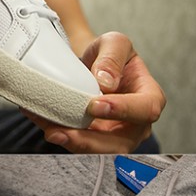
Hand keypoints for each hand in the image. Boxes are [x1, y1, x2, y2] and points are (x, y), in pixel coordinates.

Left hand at [25, 32, 165, 152]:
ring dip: (72, 145)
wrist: (92, 67)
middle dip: (91, 141)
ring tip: (51, 132)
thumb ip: (112, 56)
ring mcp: (116, 137)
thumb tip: (105, 82)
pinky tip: (45, 126)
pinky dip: (60, 137)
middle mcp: (137, 124)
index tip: (94, 104)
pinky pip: (78, 146)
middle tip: (64, 131)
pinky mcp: (94, 142)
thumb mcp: (114, 43)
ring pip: (98, 152)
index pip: (145, 109)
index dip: (122, 110)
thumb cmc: (110, 55)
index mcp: (150, 97)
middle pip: (121, 143)